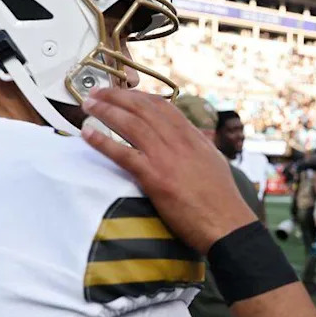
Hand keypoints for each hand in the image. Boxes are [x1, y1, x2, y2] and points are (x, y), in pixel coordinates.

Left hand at [80, 88, 256, 252]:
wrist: (227, 224)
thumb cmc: (222, 199)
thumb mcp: (214, 161)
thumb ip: (200, 145)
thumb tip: (196, 135)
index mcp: (193, 136)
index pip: (163, 106)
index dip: (139, 96)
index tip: (122, 93)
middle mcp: (179, 141)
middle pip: (142, 108)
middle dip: (116, 96)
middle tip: (97, 92)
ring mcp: (166, 158)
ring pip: (130, 124)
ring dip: (106, 111)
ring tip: (88, 105)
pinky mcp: (155, 178)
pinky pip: (123, 154)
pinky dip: (103, 142)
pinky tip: (88, 134)